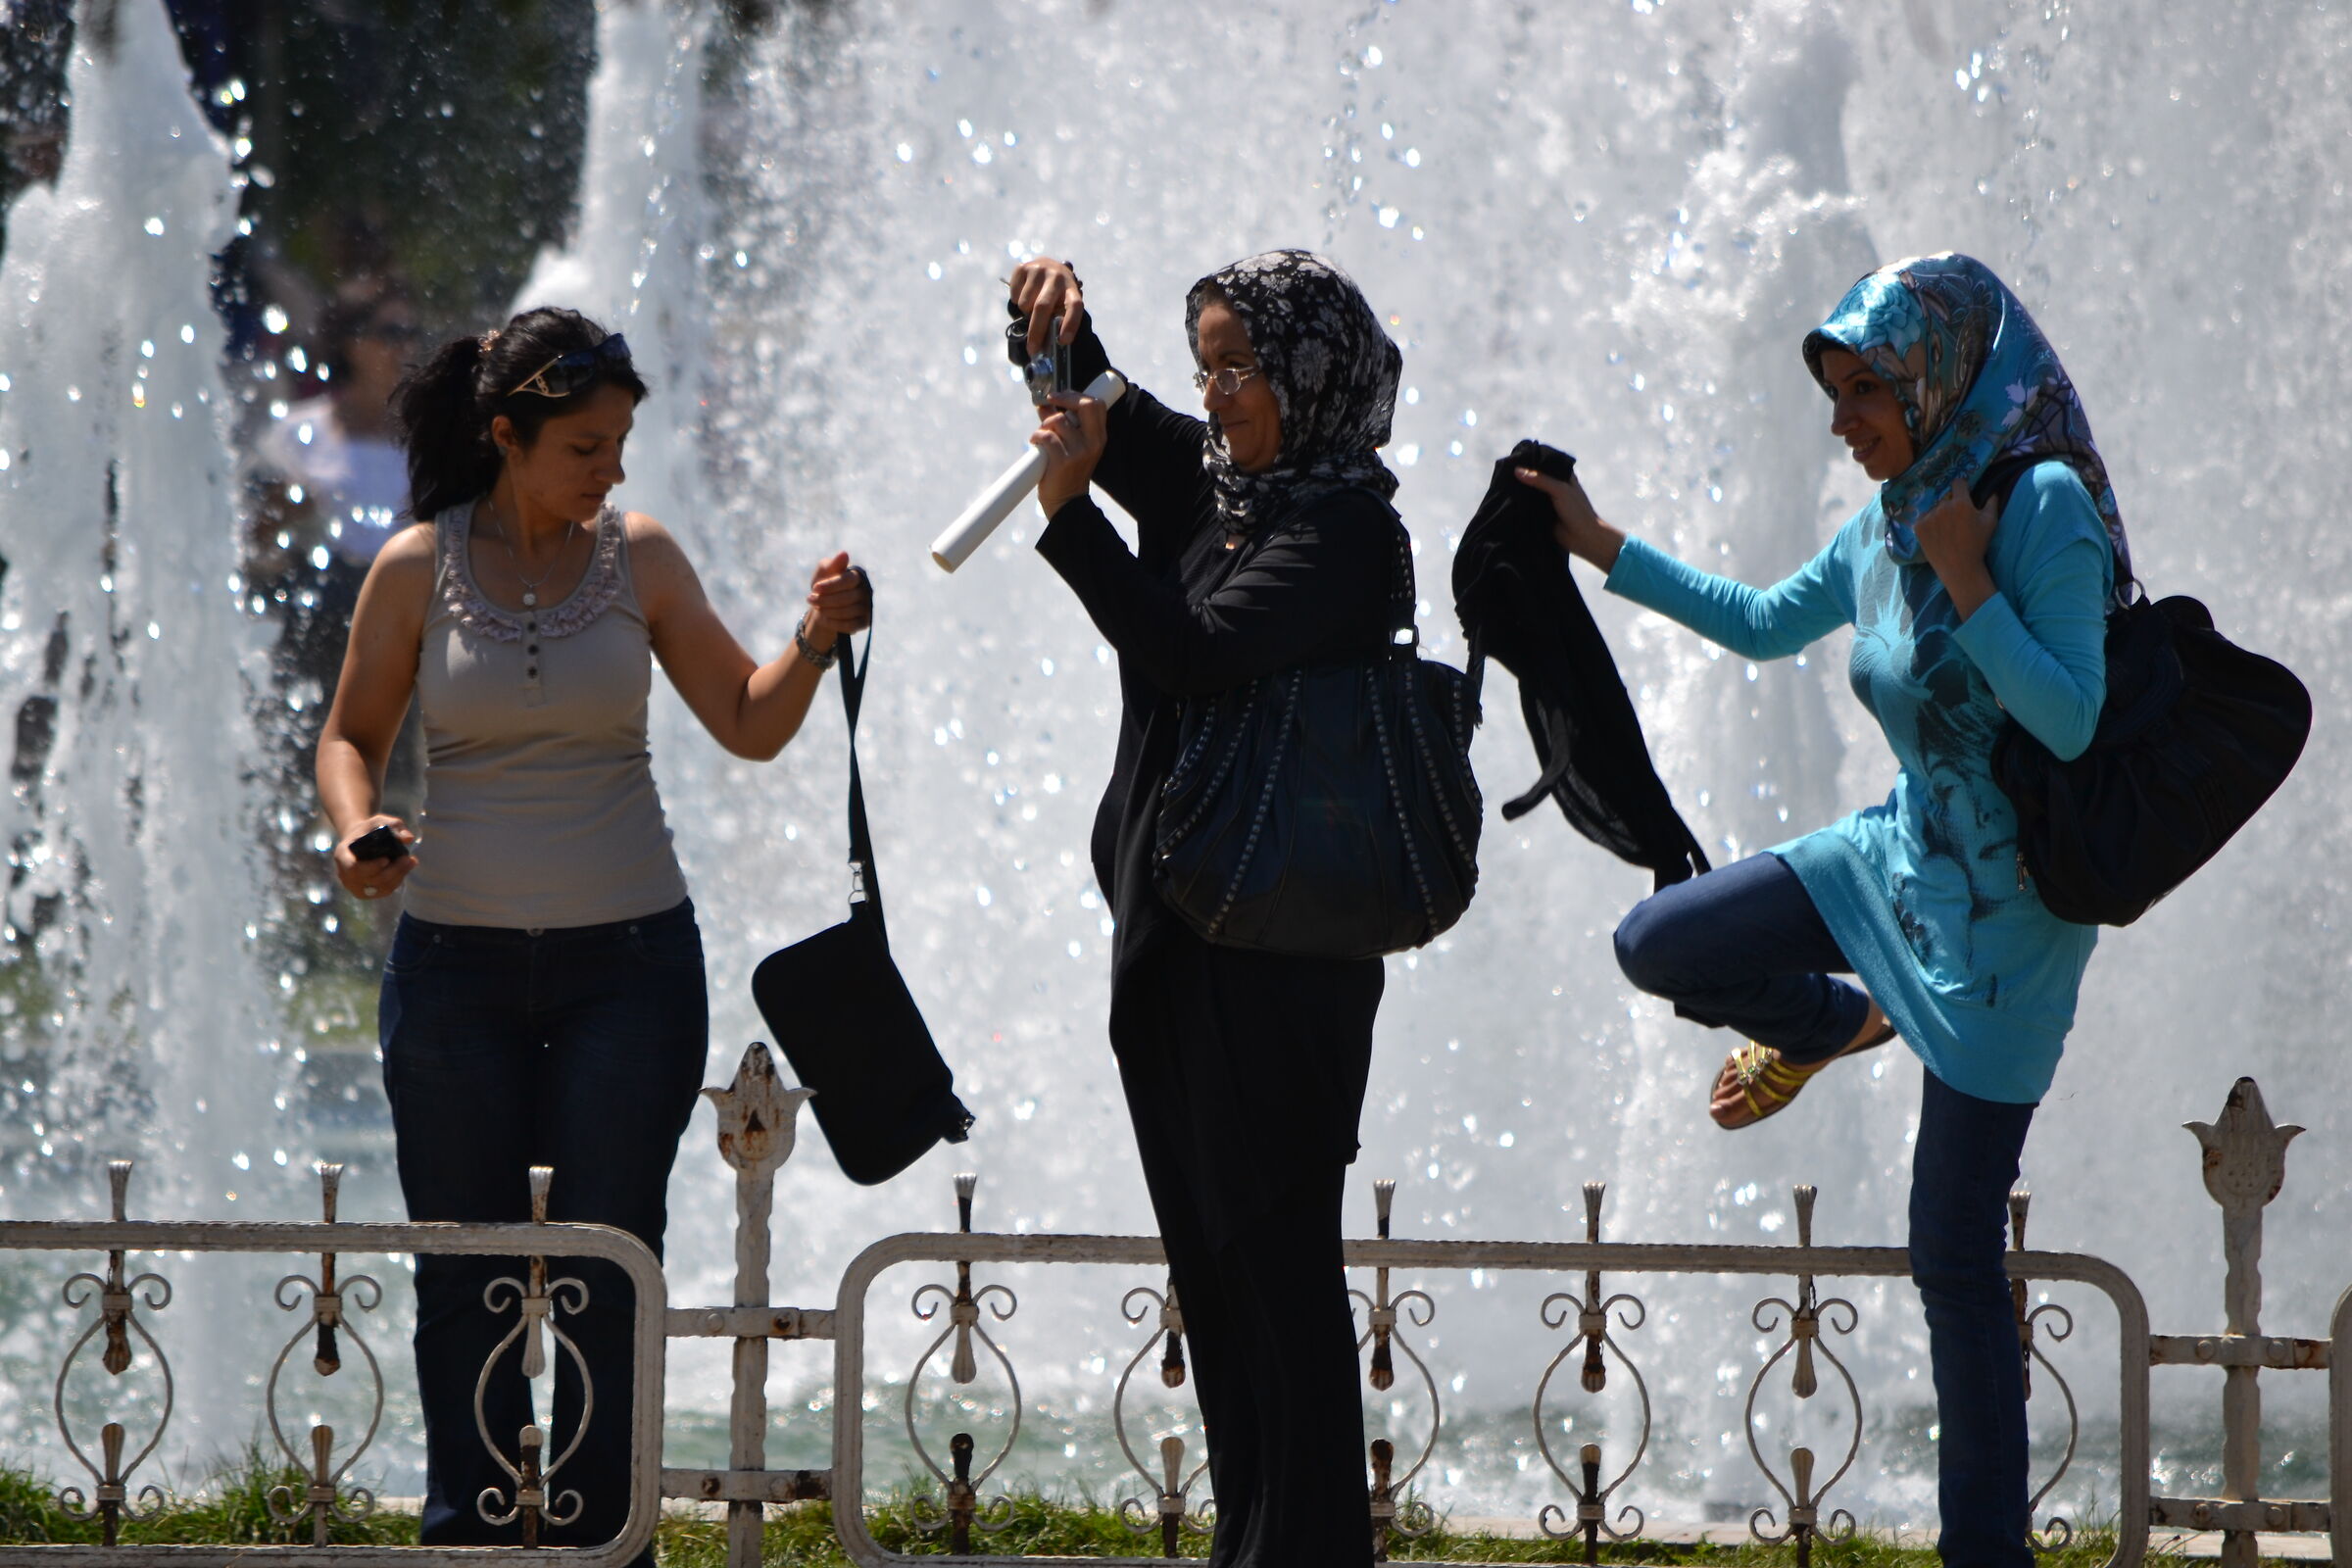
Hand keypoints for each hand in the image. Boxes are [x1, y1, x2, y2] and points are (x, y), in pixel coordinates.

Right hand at [333, 815, 416, 901]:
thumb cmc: (368, 831)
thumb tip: (408, 839)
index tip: (386, 859)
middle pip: (370, 879)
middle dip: (392, 870)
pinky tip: (405, 870)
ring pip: (379, 887)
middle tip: (407, 858)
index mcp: (342, 856)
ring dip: (398, 876)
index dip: (371, 867)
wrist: (360, 841)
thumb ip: (393, 825)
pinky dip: (397, 881)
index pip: (353, 868)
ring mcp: (354, 886)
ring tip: (411, 862)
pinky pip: (383, 891)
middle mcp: (345, 874)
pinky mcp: (365, 893)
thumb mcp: (379, 821)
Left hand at [800, 551, 871, 651]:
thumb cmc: (825, 583)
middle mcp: (866, 591)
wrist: (826, 604)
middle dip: (825, 600)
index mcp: (858, 576)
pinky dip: (834, 623)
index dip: (830, 585)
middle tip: (810, 599)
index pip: (848, 581)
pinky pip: (849, 626)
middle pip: (846, 598)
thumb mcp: (825, 571)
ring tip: (817, 607)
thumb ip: (833, 564)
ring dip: (827, 611)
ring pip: (846, 612)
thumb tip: (844, 554)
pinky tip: (824, 618)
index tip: (815, 587)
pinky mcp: (864, 622)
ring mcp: (867, 607)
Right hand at [1008, 256, 1083, 357]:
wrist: (1048, 267)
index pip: (1074, 306)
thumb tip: (1044, 345)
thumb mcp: (1062, 305)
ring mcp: (1039, 270)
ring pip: (1025, 303)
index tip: (1063, 341)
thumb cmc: (1056, 295)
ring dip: (1026, 312)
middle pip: (1043, 306)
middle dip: (1037, 331)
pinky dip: (1017, 301)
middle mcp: (1057, 277)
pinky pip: (1014, 294)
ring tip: (1031, 307)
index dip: (1070, 324)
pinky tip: (1025, 294)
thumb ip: (1057, 320)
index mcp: (1072, 289)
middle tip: (1032, 349)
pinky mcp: (1023, 267)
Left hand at [1031, 389, 1106, 515]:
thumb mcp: (1074, 446)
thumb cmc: (1068, 473)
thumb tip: (1045, 405)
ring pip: (1058, 421)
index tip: (1061, 396)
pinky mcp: (1063, 461)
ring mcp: (1079, 452)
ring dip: (1044, 424)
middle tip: (1051, 401)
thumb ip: (1062, 424)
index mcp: (1098, 438)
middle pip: (1086, 405)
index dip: (1077, 394)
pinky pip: (1046, 437)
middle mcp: (1093, 443)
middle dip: (1064, 398)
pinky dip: (1037, 437)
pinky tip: (1036, 444)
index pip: (1097, 404)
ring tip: (1041, 435)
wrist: (1067, 502)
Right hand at [1514, 465, 1624, 572]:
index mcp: (1563, 476)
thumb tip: (1517, 470)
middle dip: (1522, 475)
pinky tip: (1506, 499)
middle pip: (1536, 477)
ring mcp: (1547, 500)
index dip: (1532, 459)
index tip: (1514, 456)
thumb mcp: (1560, 490)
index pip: (1545, 463)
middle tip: (1503, 470)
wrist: (1582, 538)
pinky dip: (1519, 504)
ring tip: (1501, 482)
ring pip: (1530, 492)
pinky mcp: (1541, 514)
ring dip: (1520, 490)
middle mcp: (1555, 486)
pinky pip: (1528, 506)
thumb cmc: (1577, 511)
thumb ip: (1540, 480)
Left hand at [1913, 479, 1999, 619]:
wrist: (1959, 568)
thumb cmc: (1977, 545)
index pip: (1958, 483)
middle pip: (1946, 498)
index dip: (1962, 487)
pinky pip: (1924, 518)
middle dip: (1951, 504)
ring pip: (1934, 508)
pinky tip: (1937, 534)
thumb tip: (1994, 490)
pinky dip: (1929, 523)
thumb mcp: (1991, 522)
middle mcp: (1942, 507)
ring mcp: (1928, 517)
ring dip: (1939, 514)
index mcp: (1961, 503)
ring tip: (1946, 530)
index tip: (1963, 494)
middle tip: (1956, 520)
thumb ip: (1992, 502)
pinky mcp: (1918, 527)